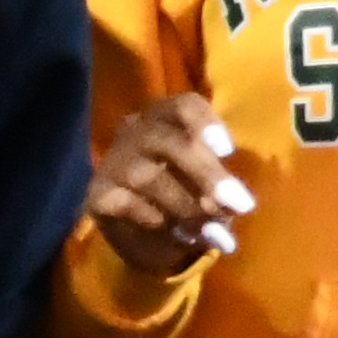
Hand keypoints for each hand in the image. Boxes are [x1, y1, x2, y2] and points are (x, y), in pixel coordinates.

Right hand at [83, 91, 248, 284]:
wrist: (143, 232)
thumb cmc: (183, 192)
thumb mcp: (206, 183)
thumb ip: (219, 185)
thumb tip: (235, 204)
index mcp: (167, 118)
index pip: (183, 105)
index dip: (206, 123)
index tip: (228, 151)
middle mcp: (136, 131)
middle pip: (169, 142)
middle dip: (207, 175)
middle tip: (239, 205)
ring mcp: (113, 162)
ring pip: (148, 176)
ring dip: (186, 205)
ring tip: (210, 228)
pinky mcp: (98, 195)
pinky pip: (127, 204)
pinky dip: (157, 220)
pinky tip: (175, 232)